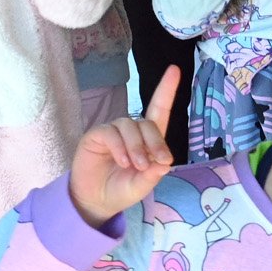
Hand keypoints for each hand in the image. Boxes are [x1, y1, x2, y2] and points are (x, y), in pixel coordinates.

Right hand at [68, 66, 179, 224]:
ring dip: (137, 147)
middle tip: (157, 162)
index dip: (166, 90)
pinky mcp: (97, 135)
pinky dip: (120, 147)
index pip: (159, 111)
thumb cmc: (122, 190)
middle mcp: (131, 131)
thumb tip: (165, 163)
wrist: (96, 201)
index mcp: (147, 140)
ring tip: (135, 166)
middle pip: (148, 123)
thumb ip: (153, 175)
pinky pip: (111, 133)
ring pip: (130, 126)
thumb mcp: (142, 186)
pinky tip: (122, 161)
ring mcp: (113, 131)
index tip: (175, 69)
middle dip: (155, 142)